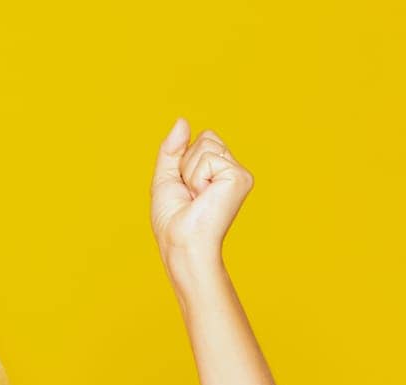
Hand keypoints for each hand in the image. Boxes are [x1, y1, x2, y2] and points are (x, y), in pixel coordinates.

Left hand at [149, 117, 252, 263]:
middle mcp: (233, 170)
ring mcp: (239, 174)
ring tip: (197, 198)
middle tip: (191, 194)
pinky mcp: (239, 177)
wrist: (181, 244)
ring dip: (190, 173)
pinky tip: (204, 198)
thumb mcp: (166, 179)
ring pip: (206, 145)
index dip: (184, 161)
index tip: (186, 189)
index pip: (203, 138)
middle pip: (206, 137)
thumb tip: (182, 121)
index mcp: (220, 171)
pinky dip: (197, 178)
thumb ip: (172, 149)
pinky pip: (208, 158)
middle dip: (186, 165)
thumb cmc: (173, 221)